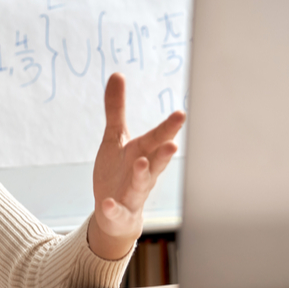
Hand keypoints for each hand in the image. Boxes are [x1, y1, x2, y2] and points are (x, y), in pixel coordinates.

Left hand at [89, 73, 185, 259]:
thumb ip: (116, 109)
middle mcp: (143, 173)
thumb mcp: (114, 138)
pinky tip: (107, 203)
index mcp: (143, 152)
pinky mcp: (119, 212)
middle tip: (172, 144)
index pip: (157, 138)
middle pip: (155, 162)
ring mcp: (133, 194)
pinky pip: (117, 210)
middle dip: (164, 154)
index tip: (181, 114)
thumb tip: (117, 74)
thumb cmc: (120, 171)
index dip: (168, 128)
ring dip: (143, 175)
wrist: (114, 213)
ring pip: (141, 185)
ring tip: (141, 163)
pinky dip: (113, 208)